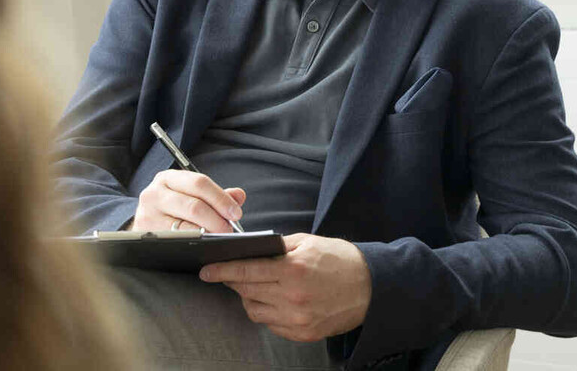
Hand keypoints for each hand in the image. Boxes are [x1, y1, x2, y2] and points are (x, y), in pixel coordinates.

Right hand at [129, 169, 244, 232]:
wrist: (144, 225)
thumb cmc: (172, 209)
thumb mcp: (190, 195)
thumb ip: (216, 195)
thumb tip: (239, 196)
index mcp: (168, 178)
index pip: (199, 183)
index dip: (220, 198)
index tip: (236, 213)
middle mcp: (154, 193)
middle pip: (193, 206)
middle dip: (216, 219)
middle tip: (229, 230)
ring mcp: (147, 215)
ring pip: (185, 226)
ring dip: (207, 233)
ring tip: (219, 238)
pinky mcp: (146, 236)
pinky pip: (175, 241)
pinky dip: (193, 243)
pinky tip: (203, 245)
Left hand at [199, 233, 371, 341]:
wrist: (370, 286)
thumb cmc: (338, 259)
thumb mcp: (306, 242)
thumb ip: (276, 247)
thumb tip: (249, 251)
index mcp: (292, 270)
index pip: (246, 271)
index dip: (222, 270)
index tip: (206, 270)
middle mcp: (293, 297)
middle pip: (247, 291)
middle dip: (233, 281)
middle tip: (228, 272)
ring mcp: (297, 319)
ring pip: (255, 310)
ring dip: (248, 296)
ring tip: (254, 284)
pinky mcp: (303, 334)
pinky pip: (271, 323)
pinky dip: (265, 310)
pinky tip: (272, 298)